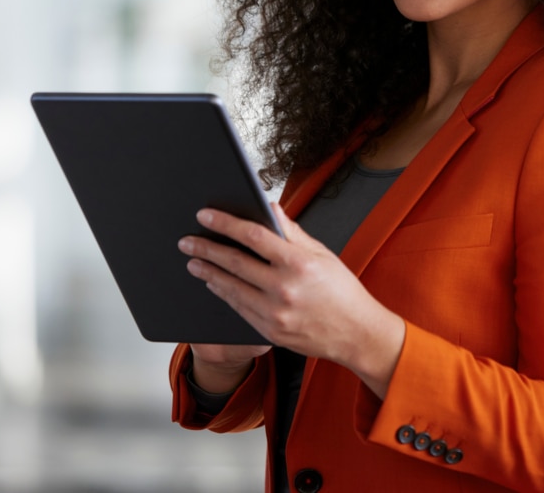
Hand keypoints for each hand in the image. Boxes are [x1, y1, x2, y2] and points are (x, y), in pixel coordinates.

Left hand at [178, 206, 404, 397]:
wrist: (356, 334)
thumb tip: (270, 208)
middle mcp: (284, 288)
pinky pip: (239, 308)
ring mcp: (274, 313)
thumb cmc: (343, 291)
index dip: (225, 223)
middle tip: (187, 241)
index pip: (253, 235)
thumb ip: (292, 232)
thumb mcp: (322, 255)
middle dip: (207, 249)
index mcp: (299, 263)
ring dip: (209, 273)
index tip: (206, 216)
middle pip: (235, 263)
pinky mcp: (269, 332)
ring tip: (194, 261)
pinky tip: (214, 283)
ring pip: (231, 288)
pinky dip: (223, 293)